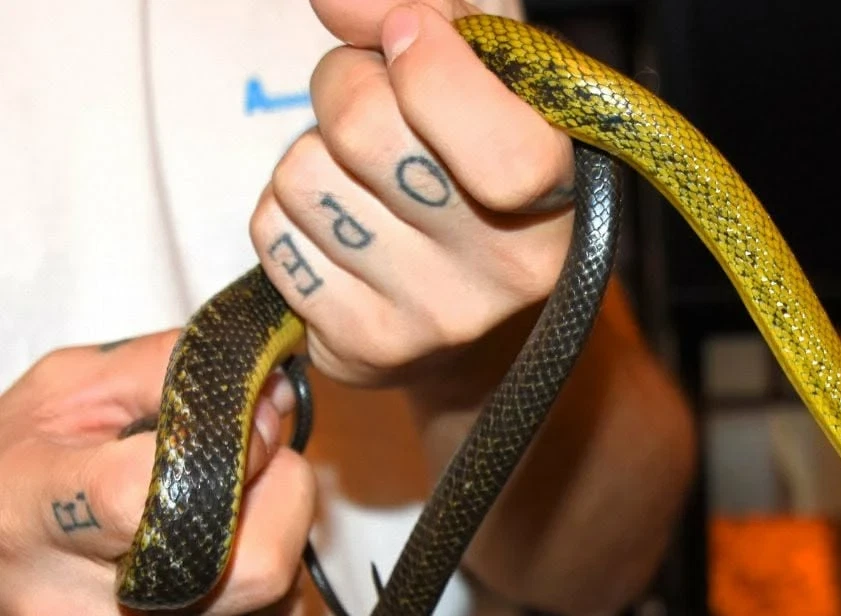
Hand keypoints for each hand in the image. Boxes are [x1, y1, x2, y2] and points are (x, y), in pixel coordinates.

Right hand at [0, 334, 314, 615]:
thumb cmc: (6, 482)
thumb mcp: (62, 398)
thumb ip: (164, 371)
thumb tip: (270, 389)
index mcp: (32, 520)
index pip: (171, 494)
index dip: (240, 451)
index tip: (253, 422)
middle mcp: (72, 615)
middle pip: (253, 565)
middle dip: (284, 497)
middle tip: (261, 465)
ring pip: (271, 603)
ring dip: (279, 542)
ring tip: (234, 512)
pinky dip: (265, 592)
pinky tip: (223, 562)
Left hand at [252, 0, 574, 405]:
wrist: (477, 320)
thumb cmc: (479, 169)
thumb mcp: (490, 79)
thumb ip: (430, 16)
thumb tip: (336, 2)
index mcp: (561, 200)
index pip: (501, 153)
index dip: (433, 73)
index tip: (411, 39)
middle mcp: (507, 273)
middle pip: (366, 133)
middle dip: (348, 88)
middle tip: (374, 105)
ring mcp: (433, 319)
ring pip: (305, 177)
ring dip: (314, 155)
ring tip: (363, 180)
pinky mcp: (363, 347)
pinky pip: (272, 232)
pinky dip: (287, 212)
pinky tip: (338, 230)